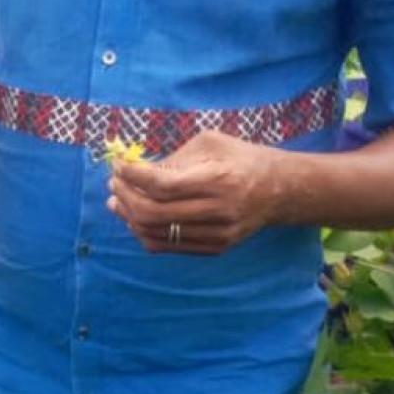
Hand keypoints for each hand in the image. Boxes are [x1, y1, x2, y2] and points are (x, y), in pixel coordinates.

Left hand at [107, 130, 288, 254]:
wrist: (279, 190)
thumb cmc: (240, 158)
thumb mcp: (210, 144)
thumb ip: (173, 159)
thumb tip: (134, 172)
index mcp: (219, 180)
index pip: (162, 185)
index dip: (132, 176)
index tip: (118, 165)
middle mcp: (219, 211)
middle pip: (153, 213)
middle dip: (125, 196)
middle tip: (114, 182)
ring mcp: (217, 235)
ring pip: (155, 233)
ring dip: (128, 215)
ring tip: (117, 199)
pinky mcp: (214, 248)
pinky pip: (166, 246)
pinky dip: (143, 231)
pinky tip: (136, 215)